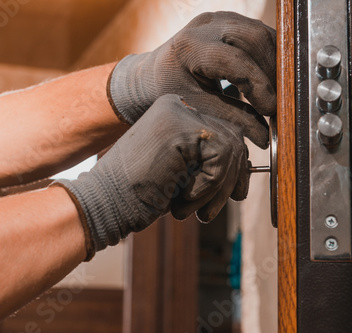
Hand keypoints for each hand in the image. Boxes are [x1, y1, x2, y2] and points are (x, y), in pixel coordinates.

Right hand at [55, 95, 249, 256]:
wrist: (103, 203)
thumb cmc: (140, 194)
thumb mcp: (183, 172)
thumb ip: (210, 162)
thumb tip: (247, 167)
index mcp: (177, 112)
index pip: (225, 132)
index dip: (235, 167)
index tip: (234, 193)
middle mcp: (179, 105)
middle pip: (234, 137)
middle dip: (233, 179)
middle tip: (213, 210)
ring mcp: (180, 112)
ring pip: (232, 148)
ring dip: (218, 189)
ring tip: (196, 211)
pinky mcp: (181, 128)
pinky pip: (222, 157)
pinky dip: (209, 187)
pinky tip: (183, 199)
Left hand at [107, 11, 275, 148]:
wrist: (152, 75)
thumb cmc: (171, 93)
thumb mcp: (199, 109)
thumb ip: (233, 120)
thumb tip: (267, 137)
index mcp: (190, 47)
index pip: (236, 61)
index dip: (260, 86)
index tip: (273, 110)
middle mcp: (205, 26)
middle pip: (254, 39)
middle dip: (273, 71)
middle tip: (282, 101)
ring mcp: (219, 19)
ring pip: (261, 32)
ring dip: (276, 62)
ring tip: (280, 91)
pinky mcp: (229, 21)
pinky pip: (258, 33)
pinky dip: (270, 55)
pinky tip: (273, 77)